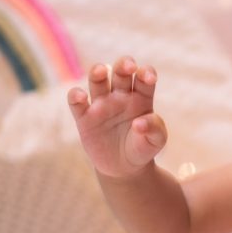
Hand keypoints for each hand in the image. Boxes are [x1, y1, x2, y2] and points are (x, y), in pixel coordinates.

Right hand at [67, 57, 167, 178]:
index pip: (143, 79)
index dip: (146, 73)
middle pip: (120, 72)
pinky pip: (76, 102)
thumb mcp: (156, 141)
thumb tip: (140, 123)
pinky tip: (81, 96)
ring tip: (101, 71)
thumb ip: (155, 129)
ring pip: (97, 80)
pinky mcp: (84, 117)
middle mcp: (120, 96)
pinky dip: (75, 95)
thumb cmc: (143, 147)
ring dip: (98, 72)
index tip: (149, 78)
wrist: (124, 167)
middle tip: (128, 66)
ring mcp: (101, 104)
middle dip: (123, 65)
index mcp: (141, 97)